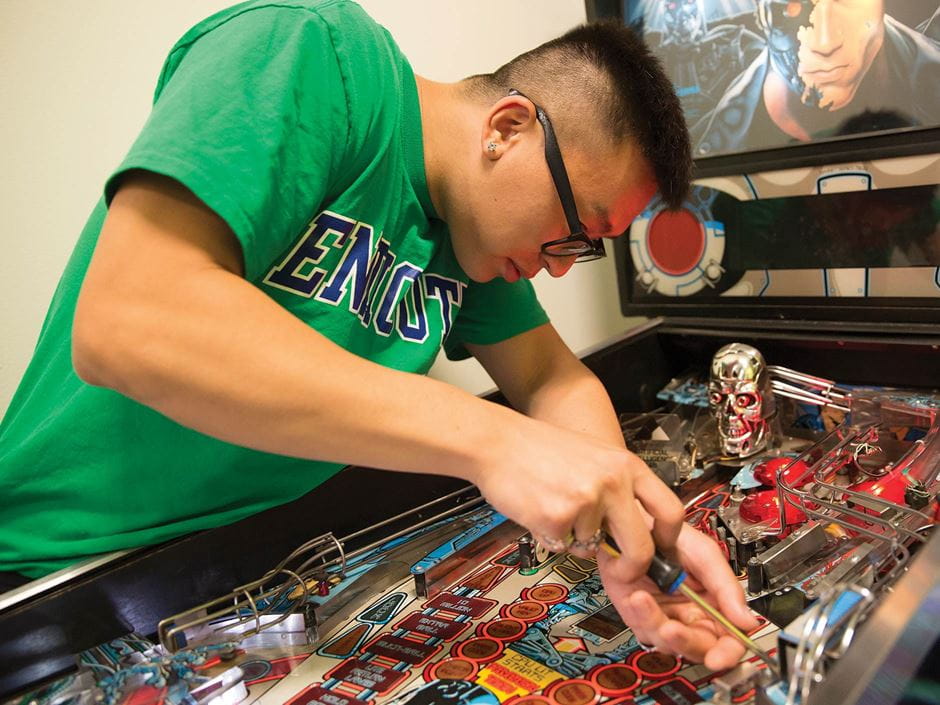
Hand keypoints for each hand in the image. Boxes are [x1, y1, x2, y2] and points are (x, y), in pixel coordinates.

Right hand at [472, 417, 684, 578]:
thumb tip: (634, 536)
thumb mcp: (594, 460)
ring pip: (592, 548)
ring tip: (552, 506)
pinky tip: (537, 511)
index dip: (669, 541)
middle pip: (641, 548)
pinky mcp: (559, 519)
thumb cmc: (540, 451)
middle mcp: (613, 483)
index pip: (670, 511)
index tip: (661, 554)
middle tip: (618, 570)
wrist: (497, 442)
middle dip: (630, 568)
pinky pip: (564, 547)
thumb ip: (617, 492)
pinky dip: (550, 537)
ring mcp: (587, 502)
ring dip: (573, 539)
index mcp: (626, 466)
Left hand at [597, 523, 758, 670]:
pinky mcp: (643, 618)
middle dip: (686, 642)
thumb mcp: (705, 555)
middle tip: (674, 629)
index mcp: (716, 604)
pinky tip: (637, 597)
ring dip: (656, 625)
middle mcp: (693, 615)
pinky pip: (645, 630)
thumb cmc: (672, 536)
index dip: (728, 652)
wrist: (637, 527)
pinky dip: (641, 616)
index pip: (731, 639)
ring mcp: (668, 618)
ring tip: (644, 600)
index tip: (719, 656)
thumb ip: (727, 588)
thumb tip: (748, 621)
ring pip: (669, 644)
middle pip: (700, 648)